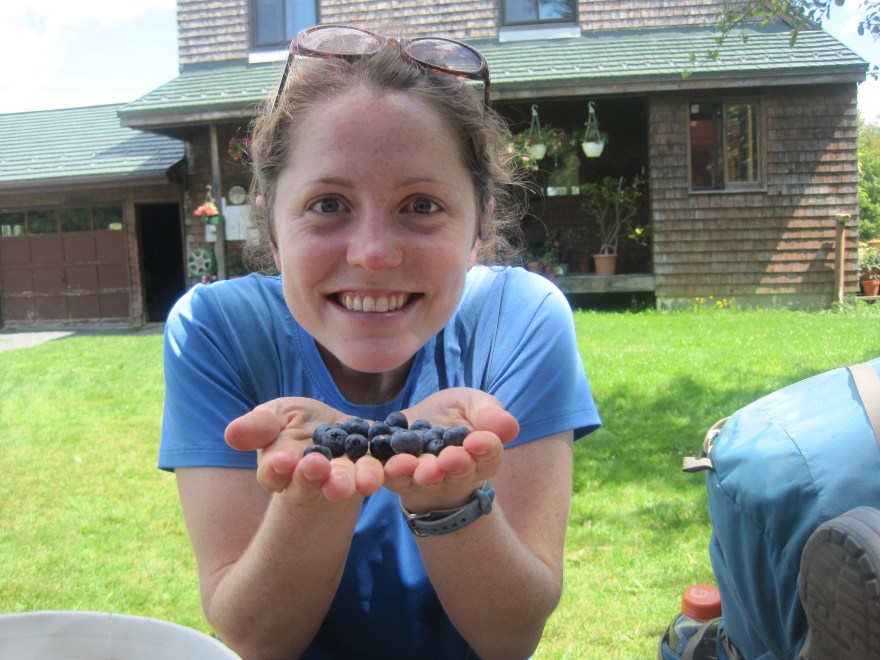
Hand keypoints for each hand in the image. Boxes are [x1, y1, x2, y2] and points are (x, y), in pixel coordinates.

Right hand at [224, 398, 384, 499]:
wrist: (333, 428)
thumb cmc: (294, 424)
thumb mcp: (275, 416)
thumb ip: (259, 426)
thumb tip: (232, 433)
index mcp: (282, 469)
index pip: (274, 474)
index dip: (277, 470)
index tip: (281, 463)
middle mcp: (315, 479)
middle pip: (317, 484)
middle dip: (324, 481)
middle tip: (330, 479)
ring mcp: (348, 476)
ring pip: (353, 481)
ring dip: (361, 480)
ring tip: (369, 481)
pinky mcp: (378, 467)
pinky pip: (389, 468)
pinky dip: (398, 468)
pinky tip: (409, 463)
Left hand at [384, 388, 519, 511]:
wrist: (418, 426)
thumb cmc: (454, 415)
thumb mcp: (472, 404)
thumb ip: (488, 413)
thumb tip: (509, 427)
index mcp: (480, 458)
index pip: (488, 457)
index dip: (486, 450)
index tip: (480, 441)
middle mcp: (452, 475)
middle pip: (455, 474)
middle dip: (451, 467)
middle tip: (448, 460)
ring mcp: (420, 480)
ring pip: (419, 480)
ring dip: (416, 474)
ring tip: (412, 466)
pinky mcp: (391, 476)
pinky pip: (386, 476)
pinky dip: (382, 471)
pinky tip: (382, 461)